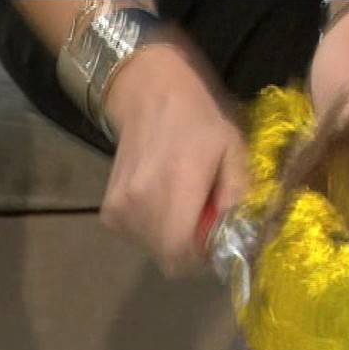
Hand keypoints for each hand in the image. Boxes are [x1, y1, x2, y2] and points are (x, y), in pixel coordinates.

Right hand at [99, 38, 248, 276]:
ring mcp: (119, 207)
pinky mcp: (109, 210)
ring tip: (183, 205)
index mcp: (174, 185)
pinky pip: (137, 237)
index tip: (216, 237)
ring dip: (173, 239)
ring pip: (154, 250)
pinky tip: (162, 202)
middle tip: (204, 218)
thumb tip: (239, 236)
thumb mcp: (232, 148)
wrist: (147, 91)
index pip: (179, 253)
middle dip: (192, 249)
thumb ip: (238, 194)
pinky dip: (154, 230)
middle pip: (169, 258)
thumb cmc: (198, 117)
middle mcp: (140, 201)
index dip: (203, 256)